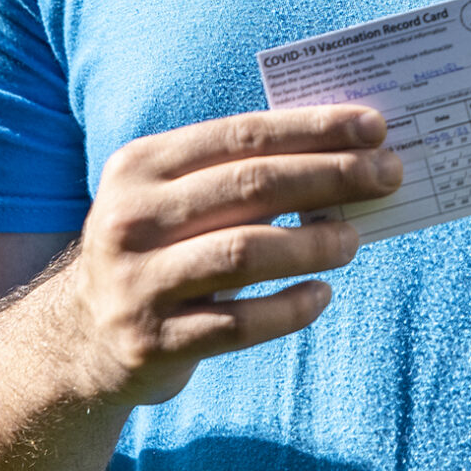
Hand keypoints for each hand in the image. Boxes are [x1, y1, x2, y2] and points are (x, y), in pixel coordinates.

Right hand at [45, 105, 401, 406]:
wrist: (84, 337)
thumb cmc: (159, 250)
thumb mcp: (174, 199)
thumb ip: (239, 175)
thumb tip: (344, 155)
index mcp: (140, 165)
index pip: (241, 134)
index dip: (312, 129)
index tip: (373, 127)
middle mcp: (131, 218)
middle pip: (250, 186)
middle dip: (330, 176)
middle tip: (387, 175)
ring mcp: (139, 282)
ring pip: (245, 253)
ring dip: (312, 243)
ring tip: (352, 240)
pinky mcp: (154, 342)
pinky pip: (239, 324)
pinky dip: (290, 308)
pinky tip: (321, 294)